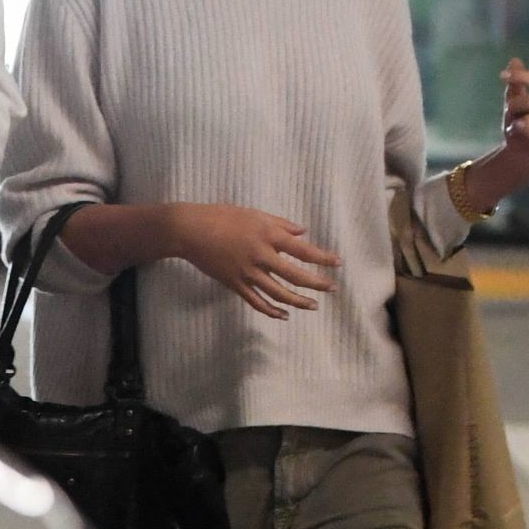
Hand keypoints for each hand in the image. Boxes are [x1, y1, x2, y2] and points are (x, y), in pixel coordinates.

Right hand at [172, 203, 339, 320]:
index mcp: (266, 234)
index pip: (301, 249)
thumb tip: (302, 232)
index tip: (338, 264)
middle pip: (294, 274)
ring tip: (313, 305)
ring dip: (298, 301)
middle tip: (332, 288)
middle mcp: (260, 254)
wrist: (189, 230)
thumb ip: (279, 223)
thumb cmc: (221, 216)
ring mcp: (247, 272)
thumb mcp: (253, 213)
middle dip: (317, 283)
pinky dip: (271, 311)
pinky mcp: (234, 284)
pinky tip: (283, 315)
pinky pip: (257, 302)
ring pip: (278, 293)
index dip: (322, 257)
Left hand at [462, 58, 528, 212]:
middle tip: (508, 112)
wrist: (518, 159)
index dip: (524, 77)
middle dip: (515, 105)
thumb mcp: (515, 104)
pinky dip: (522, 133)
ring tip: (514, 128)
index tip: (502, 76)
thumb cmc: (519, 128)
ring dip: (516, 122)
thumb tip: (515, 60)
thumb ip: (517, 85)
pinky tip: (516, 133)